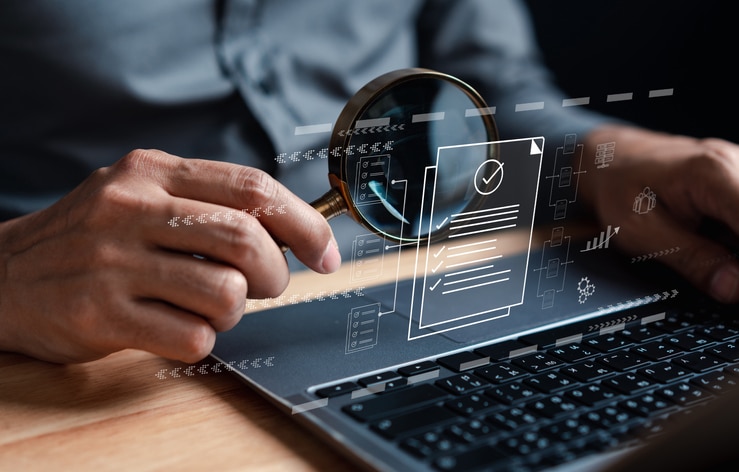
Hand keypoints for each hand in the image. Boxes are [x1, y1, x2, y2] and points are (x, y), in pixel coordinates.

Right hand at [0, 149, 340, 362]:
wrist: (4, 275)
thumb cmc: (92, 238)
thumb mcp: (142, 196)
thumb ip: (208, 204)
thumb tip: (290, 233)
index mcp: (153, 173)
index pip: (253, 189)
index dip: (305, 224)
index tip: (327, 253)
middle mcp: (133, 208)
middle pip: (247, 240)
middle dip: (275, 274)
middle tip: (266, 285)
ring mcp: (114, 261)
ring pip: (226, 292)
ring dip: (234, 310)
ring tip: (206, 305)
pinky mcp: (100, 313)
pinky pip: (191, 336)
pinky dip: (199, 339)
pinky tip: (174, 326)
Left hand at [582, 124, 738, 302]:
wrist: (609, 159)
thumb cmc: (618, 189)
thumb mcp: (641, 231)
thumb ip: (691, 259)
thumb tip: (733, 289)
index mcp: (712, 173)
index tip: (734, 284)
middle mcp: (736, 163)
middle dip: (738, 258)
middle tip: (722, 279)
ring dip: (734, 249)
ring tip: (706, 256)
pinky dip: (734, 237)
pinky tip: (717, 249)